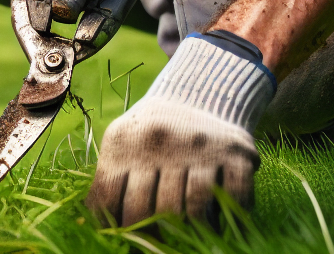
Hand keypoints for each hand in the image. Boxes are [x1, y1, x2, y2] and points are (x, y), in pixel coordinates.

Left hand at [87, 33, 273, 225]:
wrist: (201, 94)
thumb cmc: (153, 133)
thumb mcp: (123, 144)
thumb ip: (109, 182)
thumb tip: (98, 230)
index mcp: (125, 142)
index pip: (110, 199)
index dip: (116, 229)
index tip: (125, 240)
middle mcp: (161, 142)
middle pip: (152, 210)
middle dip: (151, 238)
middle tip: (156, 248)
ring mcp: (201, 148)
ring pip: (192, 210)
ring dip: (190, 233)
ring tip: (187, 241)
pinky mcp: (235, 154)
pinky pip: (234, 199)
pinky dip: (230, 221)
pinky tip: (221, 227)